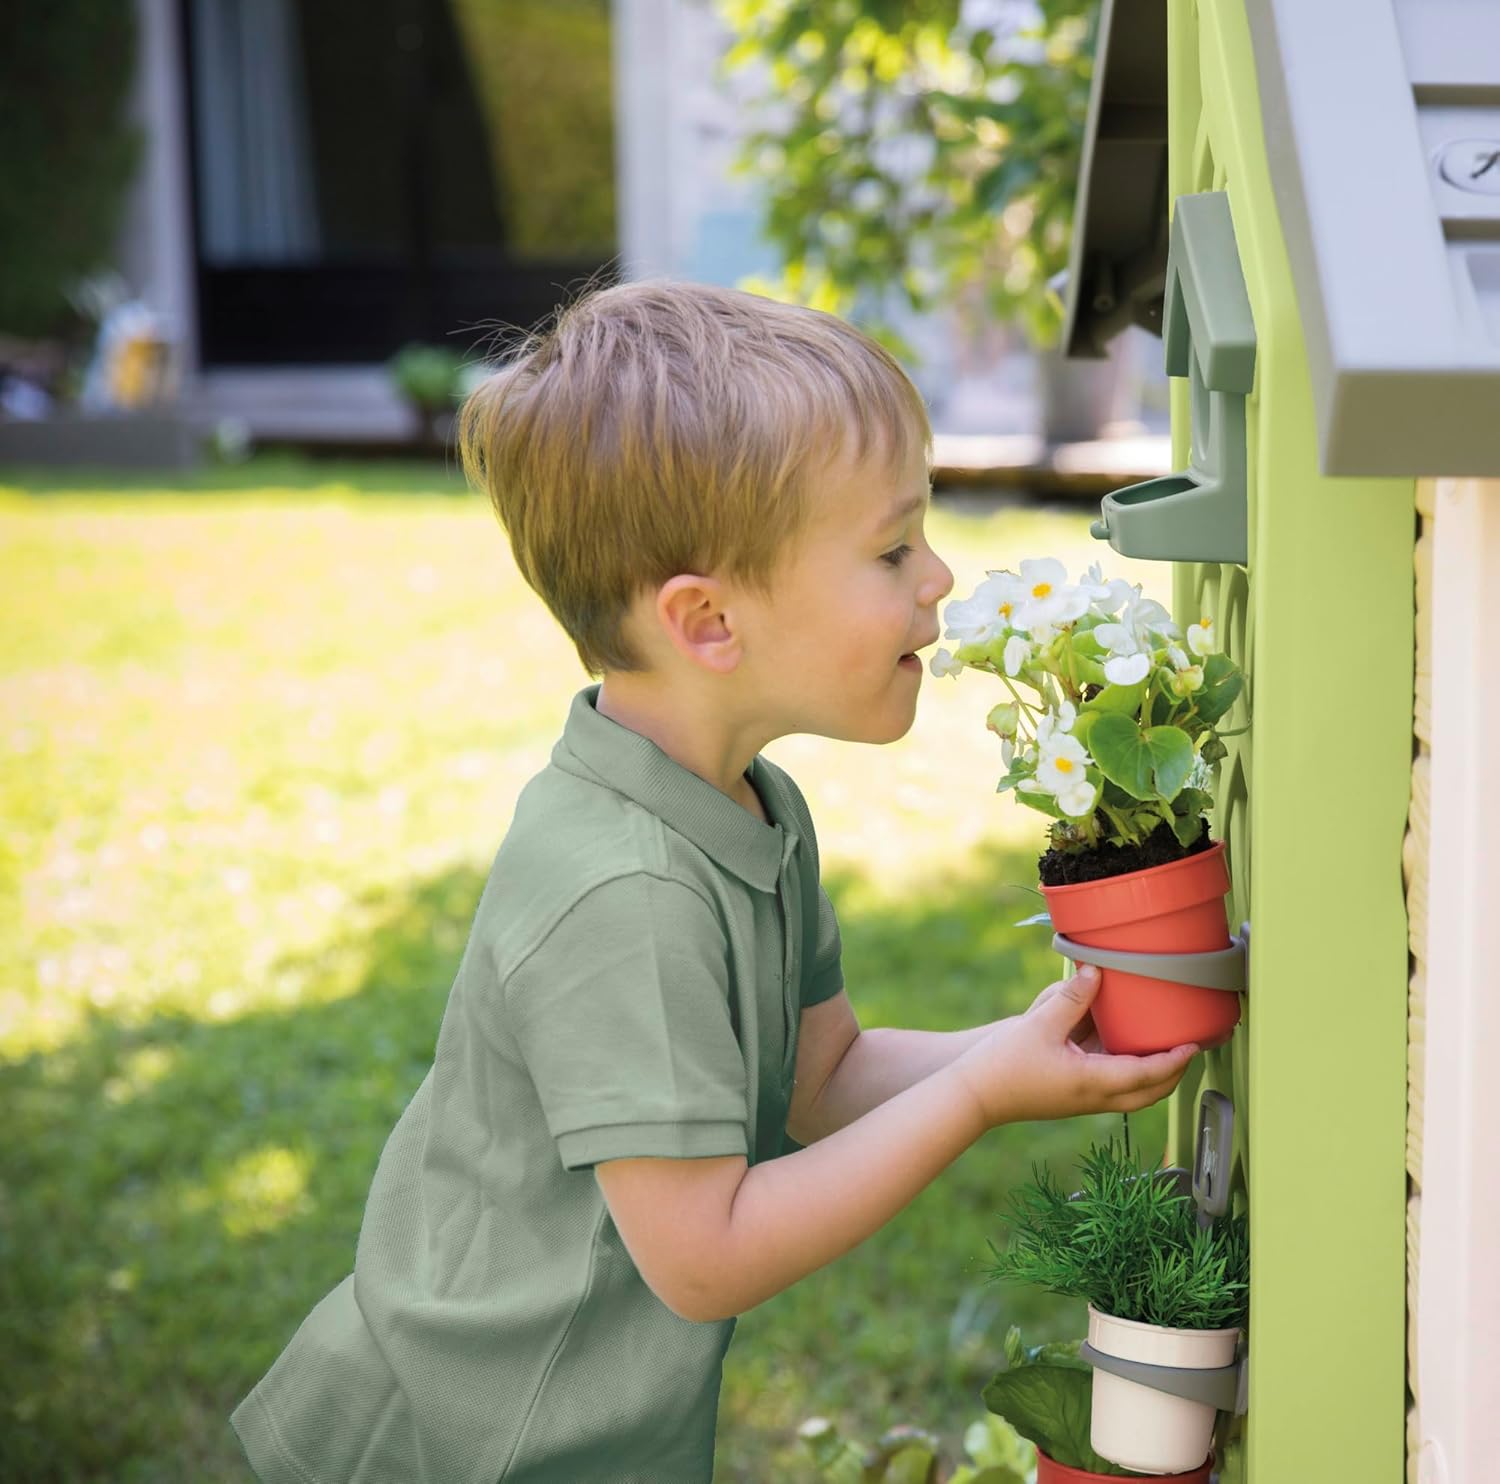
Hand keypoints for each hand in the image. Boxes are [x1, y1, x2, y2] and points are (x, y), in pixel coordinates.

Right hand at [953, 965, 1196, 1128]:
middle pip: (1148, 1093)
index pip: (1147, 1074)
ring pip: (1131, 1093)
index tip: (1193, 1045)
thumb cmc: (1003, 1065)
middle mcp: (1092, 1096)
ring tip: (1164, 1048)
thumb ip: (1071, 997)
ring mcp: (1082, 1099)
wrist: (974, 1095)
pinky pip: (1110, 1085)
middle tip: (1188, 1049)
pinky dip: (1126, 1069)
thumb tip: (1097, 972)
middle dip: (1173, 1074)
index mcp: (1091, 1083)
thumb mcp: (1039, 1024)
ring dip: (1152, 1075)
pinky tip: (1122, 1046)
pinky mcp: (1070, 1094)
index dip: (1174, 1060)